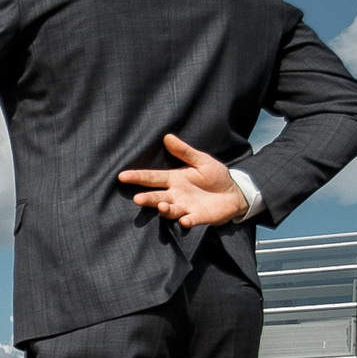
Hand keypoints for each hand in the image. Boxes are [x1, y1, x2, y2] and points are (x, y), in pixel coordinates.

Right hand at [119, 133, 248, 226]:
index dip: (137, 177)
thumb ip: (184, 152)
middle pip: (156, 197)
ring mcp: (186, 207)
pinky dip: (187, 221)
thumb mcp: (201, 160)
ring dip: (165, 210)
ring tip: (161, 206)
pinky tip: (185, 220)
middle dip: (147, 198)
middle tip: (137, 199)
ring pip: (170, 210)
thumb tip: (167, 137)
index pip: (152, 178)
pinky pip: (190, 220)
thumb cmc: (215, 175)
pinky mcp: (198, 217)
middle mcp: (175, 195)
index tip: (122, 176)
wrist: (234, 193)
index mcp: (174, 179)